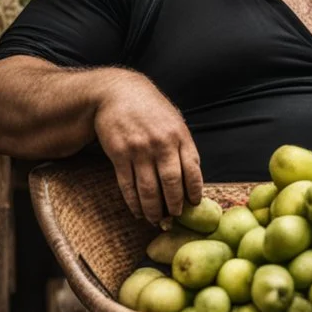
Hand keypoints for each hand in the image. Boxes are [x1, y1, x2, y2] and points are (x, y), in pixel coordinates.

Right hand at [93, 72, 202, 221]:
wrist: (118, 92)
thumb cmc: (150, 109)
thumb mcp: (173, 120)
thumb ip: (183, 146)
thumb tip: (192, 179)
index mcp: (179, 135)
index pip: (192, 169)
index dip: (194, 191)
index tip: (193, 204)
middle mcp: (161, 143)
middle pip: (171, 183)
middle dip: (174, 205)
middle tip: (174, 217)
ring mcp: (139, 149)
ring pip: (148, 188)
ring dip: (153, 209)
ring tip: (155, 219)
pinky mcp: (119, 153)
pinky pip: (127, 185)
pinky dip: (133, 202)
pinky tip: (138, 211)